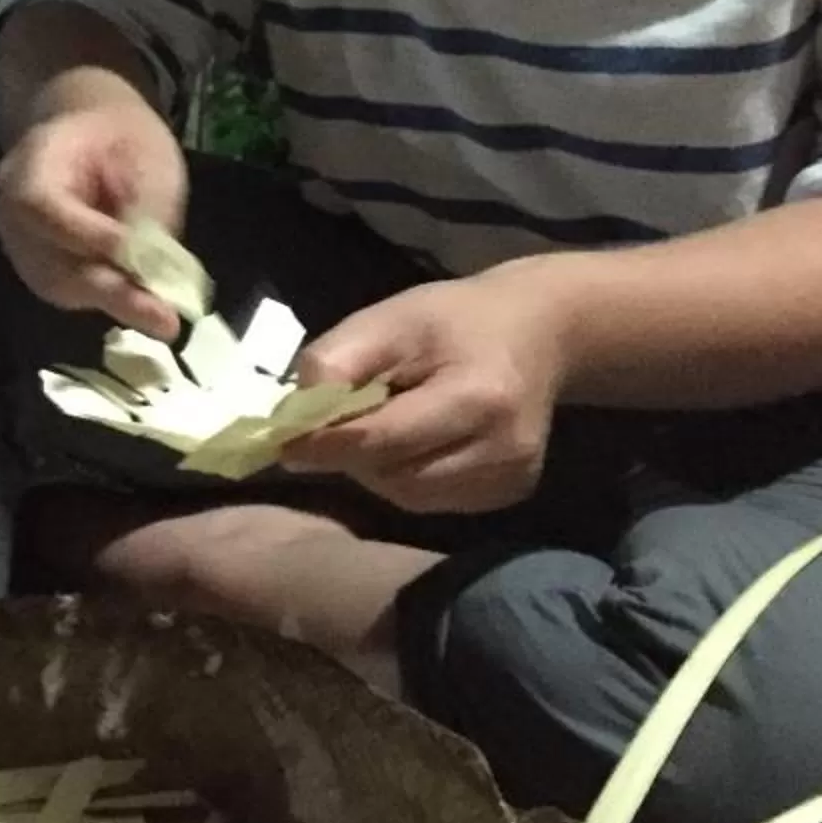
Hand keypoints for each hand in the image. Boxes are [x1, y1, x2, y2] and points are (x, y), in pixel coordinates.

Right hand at [0, 94, 192, 339]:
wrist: (90, 133)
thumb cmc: (122, 138)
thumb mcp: (149, 156)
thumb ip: (148, 207)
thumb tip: (155, 265)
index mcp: (30, 160)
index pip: (41, 205)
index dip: (87, 236)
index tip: (141, 258)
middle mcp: (9, 209)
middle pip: (47, 261)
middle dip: (109, 290)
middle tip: (163, 319)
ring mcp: (18, 244)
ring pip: (57, 285)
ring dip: (111, 301)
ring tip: (162, 315)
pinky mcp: (36, 268)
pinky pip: (68, 291)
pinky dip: (107, 299)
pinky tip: (146, 306)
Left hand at [277, 264, 573, 513]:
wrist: (537, 332)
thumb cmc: (453, 320)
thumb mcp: (388, 319)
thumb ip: (336, 363)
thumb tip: (293, 419)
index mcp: (477, 396)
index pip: (383, 438)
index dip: (326, 443)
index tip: (284, 442)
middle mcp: (503, 449)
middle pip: (396, 476)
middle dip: (352, 456)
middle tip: (331, 429)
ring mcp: (511, 477)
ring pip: (411, 497)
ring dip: (376, 471)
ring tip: (376, 429)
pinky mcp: (510, 493)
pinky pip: (434, 502)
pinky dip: (406, 480)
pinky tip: (411, 445)